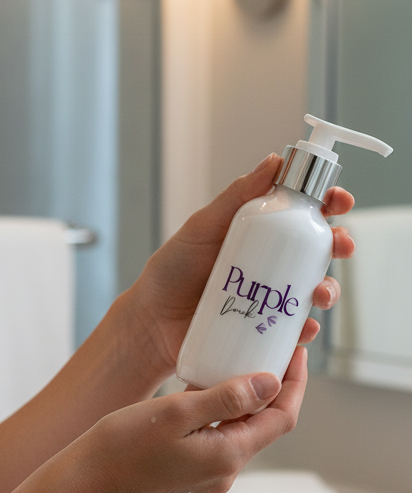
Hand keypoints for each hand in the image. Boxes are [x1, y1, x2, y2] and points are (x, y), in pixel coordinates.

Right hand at [74, 348, 306, 492]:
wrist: (85, 480)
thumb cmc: (123, 444)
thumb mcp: (176, 411)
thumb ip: (226, 398)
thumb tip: (272, 383)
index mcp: (227, 456)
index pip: (281, 418)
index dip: (294, 384)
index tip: (295, 353)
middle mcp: (224, 473)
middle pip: (263, 425)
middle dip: (272, 389)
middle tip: (268, 350)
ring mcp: (207, 478)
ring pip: (239, 432)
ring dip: (243, 401)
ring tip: (237, 364)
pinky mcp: (190, 476)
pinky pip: (217, 440)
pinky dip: (220, 415)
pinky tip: (204, 391)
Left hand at [126, 154, 354, 380]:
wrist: (152, 321)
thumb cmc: (172, 270)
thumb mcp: (202, 227)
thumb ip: (235, 197)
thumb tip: (274, 161)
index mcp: (258, 233)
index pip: (301, 212)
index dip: (328, 202)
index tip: (339, 199)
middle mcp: (270, 263)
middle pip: (318, 250)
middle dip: (340, 244)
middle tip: (341, 245)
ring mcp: (269, 297)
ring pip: (314, 290)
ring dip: (328, 289)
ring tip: (318, 293)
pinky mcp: (264, 330)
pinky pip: (294, 331)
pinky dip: (305, 331)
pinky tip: (303, 330)